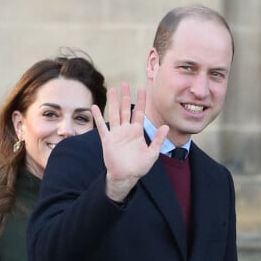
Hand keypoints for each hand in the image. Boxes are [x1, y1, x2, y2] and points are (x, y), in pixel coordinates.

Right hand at [92, 82, 168, 201]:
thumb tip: (166, 126)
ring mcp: (116, 133)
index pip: (140, 112)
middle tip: (124, 84)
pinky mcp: (107, 139)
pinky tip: (95, 107)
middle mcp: (126, 130)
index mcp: (137, 131)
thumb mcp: (152, 153)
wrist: (126, 176)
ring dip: (113, 102)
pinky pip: (102, 126)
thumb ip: (158, 139)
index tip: (142, 88)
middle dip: (125, 96)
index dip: (141, 100)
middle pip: (126, 109)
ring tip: (112, 90)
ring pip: (114, 114)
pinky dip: (98, 117)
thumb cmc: (139, 166)